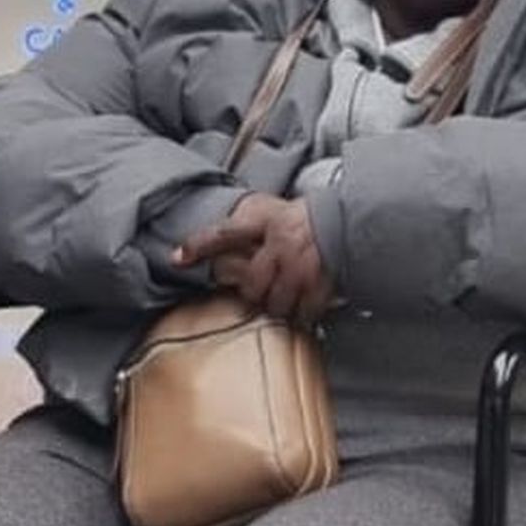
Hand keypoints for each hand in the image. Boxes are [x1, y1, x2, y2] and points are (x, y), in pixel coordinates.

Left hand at [173, 194, 333, 326]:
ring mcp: (300, 267)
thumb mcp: (276, 210)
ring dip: (276, 305)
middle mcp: (280, 245)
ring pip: (274, 302)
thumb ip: (251, 224)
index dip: (198, 246)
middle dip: (253, 291)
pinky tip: (303, 308)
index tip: (177, 258)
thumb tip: (222, 244)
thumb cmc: (310, 216)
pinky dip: (302, 315)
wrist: (348, 219)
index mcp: (267, 222)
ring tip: (282, 298)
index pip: (224, 233)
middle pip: (251, 283)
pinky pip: (302, 312)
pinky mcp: (319, 284)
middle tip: (261, 289)